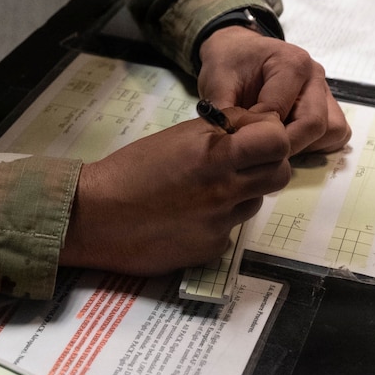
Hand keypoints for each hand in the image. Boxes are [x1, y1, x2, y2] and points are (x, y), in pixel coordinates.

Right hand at [58, 113, 291, 272]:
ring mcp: (220, 223)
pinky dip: (218, 222)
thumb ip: (221, 131)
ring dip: (241, 194)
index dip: (271, 137)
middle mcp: (224, 188)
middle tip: (240, 164)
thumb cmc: (131, 169)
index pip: (278, 141)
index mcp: (214, 153)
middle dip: (266, 166)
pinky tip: (189, 218)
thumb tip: (257, 125)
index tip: (254, 138)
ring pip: (255, 202)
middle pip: (279, 174)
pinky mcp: (212, 249)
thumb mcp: (178, 136)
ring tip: (204, 191)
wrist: (95, 216)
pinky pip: (231, 230)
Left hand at [196, 27, 351, 155]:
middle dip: (284, 145)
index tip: (238, 140)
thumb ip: (224, 113)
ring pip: (330, 132)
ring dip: (303, 145)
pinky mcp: (329, 107)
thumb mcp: (217, 83)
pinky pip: (334, 135)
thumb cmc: (231, 64)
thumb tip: (227, 145)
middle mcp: (315, 76)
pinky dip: (314, 144)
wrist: (240, 52)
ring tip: (272, 143)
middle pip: (313, 124)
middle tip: (256, 152)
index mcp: (292, 62)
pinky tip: (287, 140)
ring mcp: (325, 92)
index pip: (281, 111)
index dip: (257, 133)